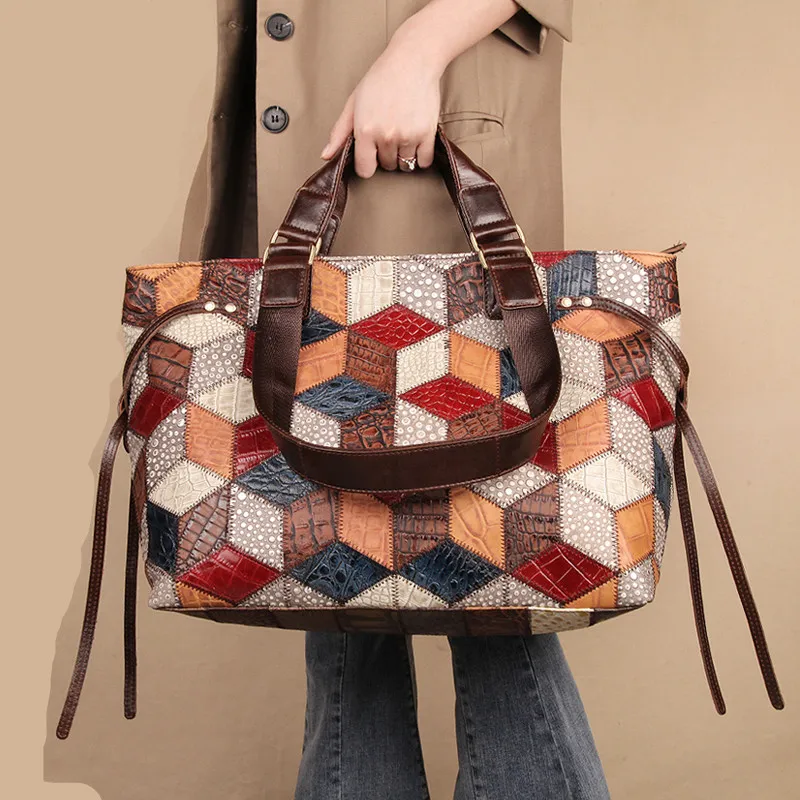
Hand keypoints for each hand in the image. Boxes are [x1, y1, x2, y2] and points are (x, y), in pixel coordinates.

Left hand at [320, 22, 444, 177]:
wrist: (412, 60)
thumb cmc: (381, 78)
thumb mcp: (354, 103)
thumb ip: (339, 132)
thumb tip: (326, 156)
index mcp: (365, 130)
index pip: (365, 170)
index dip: (368, 163)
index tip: (372, 153)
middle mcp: (386, 136)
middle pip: (387, 166)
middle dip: (386, 155)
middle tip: (389, 133)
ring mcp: (408, 136)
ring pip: (405, 165)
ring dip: (403, 155)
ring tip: (403, 134)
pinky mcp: (427, 134)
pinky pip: (424, 161)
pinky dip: (421, 156)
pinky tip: (417, 140)